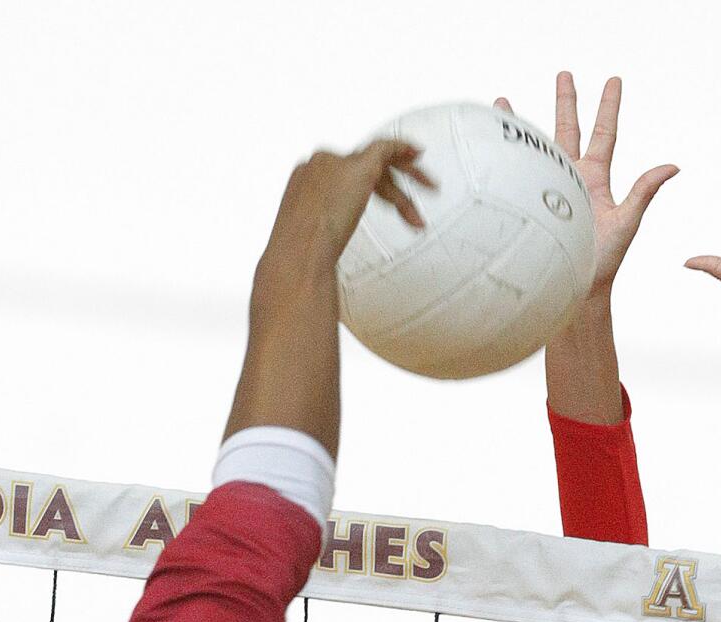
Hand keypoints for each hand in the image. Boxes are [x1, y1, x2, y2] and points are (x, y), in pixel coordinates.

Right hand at [226, 141, 432, 456]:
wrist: (295, 270)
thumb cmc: (289, 296)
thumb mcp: (303, 305)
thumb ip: (310, 319)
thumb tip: (310, 372)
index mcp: (296, 205)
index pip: (326, 193)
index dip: (351, 201)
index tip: (370, 214)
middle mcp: (311, 178)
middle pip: (351, 172)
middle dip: (379, 186)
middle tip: (408, 208)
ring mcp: (331, 168)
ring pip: (372, 162)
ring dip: (401, 178)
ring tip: (430, 190)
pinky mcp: (353, 169)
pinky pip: (384, 149)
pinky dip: (403, 149)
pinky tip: (423, 157)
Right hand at [496, 73, 676, 296]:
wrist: (574, 288)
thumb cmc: (604, 261)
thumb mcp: (628, 221)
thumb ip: (645, 190)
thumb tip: (674, 166)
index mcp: (597, 179)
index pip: (604, 133)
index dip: (609, 107)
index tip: (613, 80)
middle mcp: (572, 179)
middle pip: (569, 130)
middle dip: (566, 101)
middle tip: (564, 74)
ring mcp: (548, 189)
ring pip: (536, 147)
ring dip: (522, 123)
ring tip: (505, 102)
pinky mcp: (528, 202)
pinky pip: (515, 173)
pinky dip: (503, 155)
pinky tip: (491, 140)